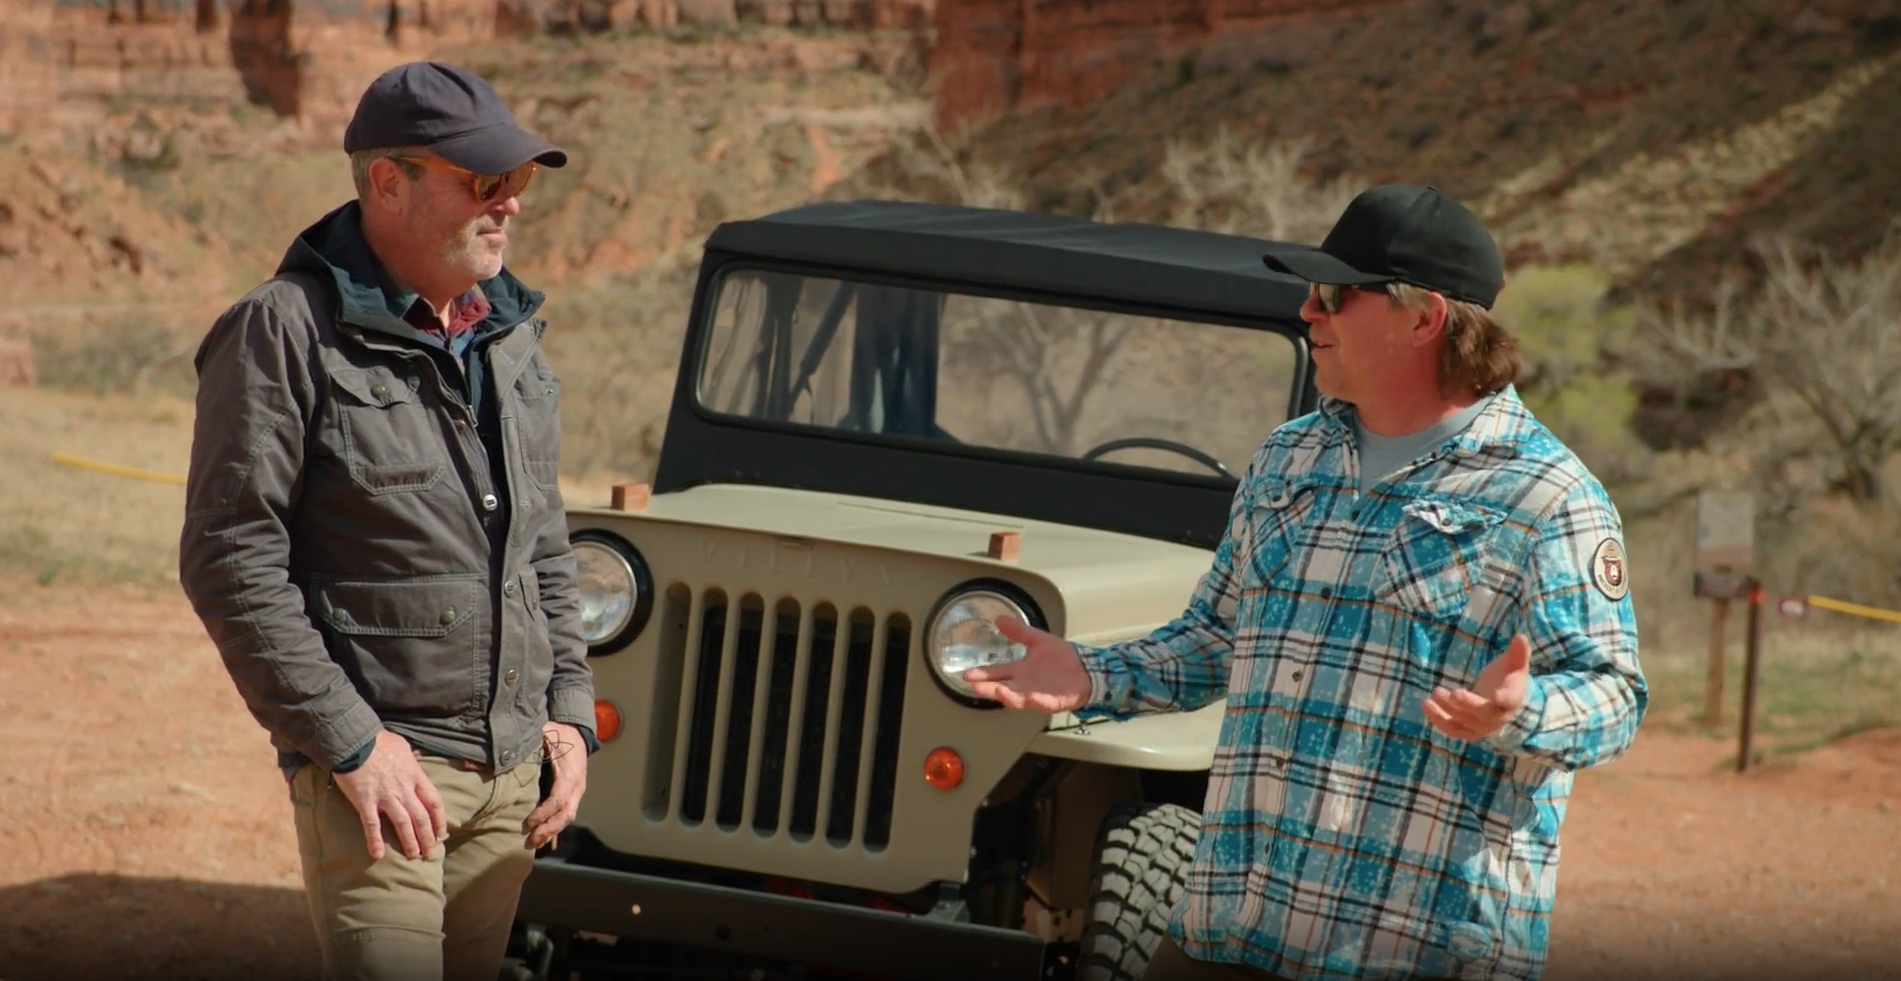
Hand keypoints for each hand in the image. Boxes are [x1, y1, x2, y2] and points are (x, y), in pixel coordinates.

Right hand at [331, 729, 447, 861]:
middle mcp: (404, 789)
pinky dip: (375, 841)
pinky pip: (372, 825)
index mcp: (415, 776)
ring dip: (410, 842)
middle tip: (430, 853)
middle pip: (421, 817)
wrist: (355, 739)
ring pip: (403, 824)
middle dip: (427, 837)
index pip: (434, 802)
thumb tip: (413, 763)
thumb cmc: (379, 740)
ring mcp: (385, 796)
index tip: (441, 833)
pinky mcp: (366, 801)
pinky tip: (377, 855)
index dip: (439, 820)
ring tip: (413, 856)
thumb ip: (410, 760)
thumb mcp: (403, 746)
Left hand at [524, 721, 587, 850]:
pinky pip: (566, 814)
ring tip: (534, 844)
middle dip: (549, 829)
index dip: (544, 813)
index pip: (558, 799)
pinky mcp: (573, 795)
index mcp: (569, 773)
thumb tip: (498, 753)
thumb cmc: (558, 733)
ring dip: (552, 832)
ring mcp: (577, 792)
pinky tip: (542, 837)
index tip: (528, 822)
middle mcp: (576, 786)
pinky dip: (555, 828)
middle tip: (530, 840)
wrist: (577, 732)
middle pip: (566, 814)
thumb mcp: (543, 732)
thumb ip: (525, 743)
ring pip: (568, 817)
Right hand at [961, 615, 1091, 713]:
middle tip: (974, 686)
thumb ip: (1019, 632)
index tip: (967, 674)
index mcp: (1019, 670)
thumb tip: (999, 618)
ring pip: (1018, 698)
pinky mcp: (1052, 701)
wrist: (1085, 668)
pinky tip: (1030, 697)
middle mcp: (1024, 685)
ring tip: (998, 691)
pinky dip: (1036, 701)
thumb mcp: (1038, 640)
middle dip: (989, 688)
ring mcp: (1037, 695)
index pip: (997, 673)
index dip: (982, 674)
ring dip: (1008, 696)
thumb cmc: (1061, 657)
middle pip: (1002, 688)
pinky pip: (1043, 703)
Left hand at [1425, 633, 1531, 740]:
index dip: (1503, 699)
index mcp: (1512, 699)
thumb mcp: (1515, 663)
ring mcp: (1483, 726)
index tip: (1496, 696)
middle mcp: (1498, 717)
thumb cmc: (1508, 677)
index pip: (1509, 701)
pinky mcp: (1468, 730)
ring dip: (1448, 711)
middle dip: (1468, 705)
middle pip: (1483, 715)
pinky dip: (1438, 720)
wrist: (1504, 699)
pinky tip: (1427, 706)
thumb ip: (1518, 652)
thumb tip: (1521, 636)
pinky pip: (1453, 729)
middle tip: (1453, 693)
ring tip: (1435, 692)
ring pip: (1465, 723)